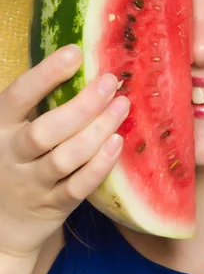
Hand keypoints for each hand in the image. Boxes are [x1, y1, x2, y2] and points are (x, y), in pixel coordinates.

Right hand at [0, 44, 128, 257]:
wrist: (6, 220)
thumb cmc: (21, 155)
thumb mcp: (18, 125)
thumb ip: (42, 100)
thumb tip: (85, 59)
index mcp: (2, 124)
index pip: (20, 95)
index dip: (46, 74)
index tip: (75, 53)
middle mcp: (12, 154)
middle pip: (45, 131)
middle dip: (82, 105)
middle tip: (110, 82)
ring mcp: (32, 183)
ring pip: (65, 157)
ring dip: (97, 131)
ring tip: (122, 106)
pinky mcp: (54, 205)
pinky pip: (78, 187)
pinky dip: (99, 165)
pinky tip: (118, 143)